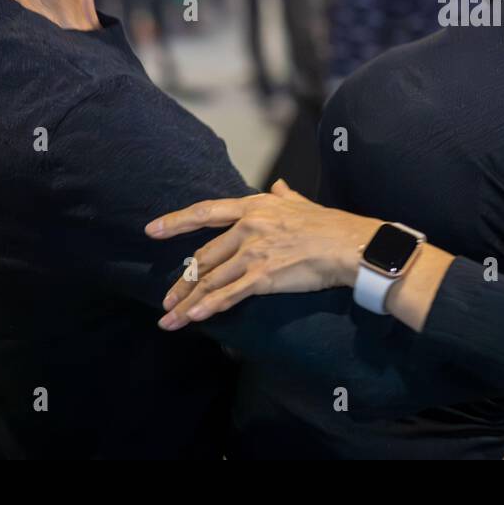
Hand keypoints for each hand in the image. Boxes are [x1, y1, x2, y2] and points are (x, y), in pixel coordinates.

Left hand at [145, 180, 381, 329]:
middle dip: (181, 282)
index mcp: (254, 207)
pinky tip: (194, 318)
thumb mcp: (302, 203)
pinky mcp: (264, 277)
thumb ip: (285, 195)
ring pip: (210, 280)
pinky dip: (209, 307)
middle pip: (203, 257)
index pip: (206, 213)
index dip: (176, 221)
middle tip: (164, 301)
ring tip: (170, 320)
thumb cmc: (330, 224)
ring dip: (187, 303)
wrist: (350, 245)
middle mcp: (248, 228)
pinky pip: (229, 295)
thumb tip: (279, 185)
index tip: (153, 230)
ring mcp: (254, 253)